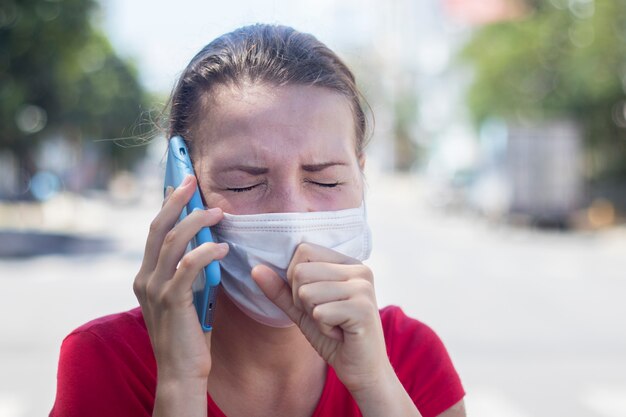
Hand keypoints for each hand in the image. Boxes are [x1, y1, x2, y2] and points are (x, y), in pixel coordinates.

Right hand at [133, 175, 227, 385]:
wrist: (181, 371)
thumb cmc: (189, 332)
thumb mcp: (187, 294)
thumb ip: (190, 269)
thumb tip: (209, 240)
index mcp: (147, 275)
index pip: (155, 231)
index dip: (166, 204)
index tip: (179, 182)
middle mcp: (145, 278)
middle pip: (158, 227)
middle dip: (176, 199)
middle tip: (191, 178)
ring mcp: (155, 289)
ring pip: (173, 241)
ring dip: (197, 221)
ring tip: (218, 212)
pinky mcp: (171, 301)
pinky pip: (188, 266)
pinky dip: (206, 251)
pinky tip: (222, 247)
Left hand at [252, 243, 390, 393]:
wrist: (362, 369)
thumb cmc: (334, 336)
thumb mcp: (302, 309)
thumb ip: (281, 289)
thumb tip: (255, 269)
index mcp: (347, 263)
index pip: (303, 251)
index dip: (296, 278)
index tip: (316, 300)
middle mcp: (359, 269)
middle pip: (301, 271)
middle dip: (302, 300)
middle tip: (325, 316)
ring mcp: (363, 288)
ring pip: (306, 292)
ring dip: (313, 316)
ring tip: (334, 324)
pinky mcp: (363, 308)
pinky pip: (319, 313)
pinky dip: (324, 328)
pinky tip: (340, 333)